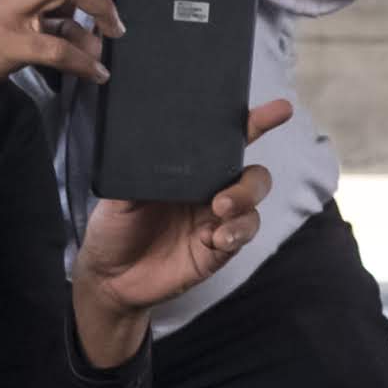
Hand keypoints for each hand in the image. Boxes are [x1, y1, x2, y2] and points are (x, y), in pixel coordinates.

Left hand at [67, 97, 290, 364]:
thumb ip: (137, 170)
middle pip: (251, 176)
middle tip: (225, 195)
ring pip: (252, 206)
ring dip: (245, 205)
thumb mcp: (118, 193)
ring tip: (220, 211)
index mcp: (188, 170)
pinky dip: (236, 234)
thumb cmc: (113, 228)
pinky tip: (216, 238)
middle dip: (251, 181)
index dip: (254, 123)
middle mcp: (208, 192)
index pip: (224, 142)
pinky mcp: (218, 250)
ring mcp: (215, 221)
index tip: (279, 110)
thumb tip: (152, 145)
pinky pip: (241, 236)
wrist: (108, 277)